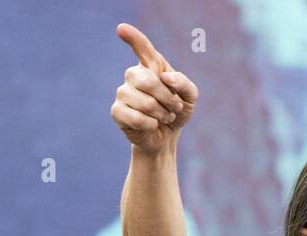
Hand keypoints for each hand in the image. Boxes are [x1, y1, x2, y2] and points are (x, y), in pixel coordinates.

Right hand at [111, 23, 197, 152]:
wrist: (166, 135)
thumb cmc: (177, 111)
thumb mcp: (190, 97)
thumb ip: (184, 83)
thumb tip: (165, 77)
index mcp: (151, 66)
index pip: (142, 47)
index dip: (132, 37)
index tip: (121, 28)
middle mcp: (133, 75)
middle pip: (148, 81)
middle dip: (168, 99)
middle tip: (175, 107)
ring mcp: (122, 92)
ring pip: (145, 103)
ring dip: (162, 114)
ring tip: (164, 117)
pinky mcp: (117, 111)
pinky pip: (137, 118)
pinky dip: (152, 125)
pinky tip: (152, 125)